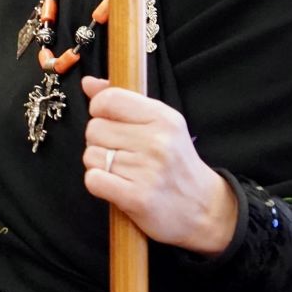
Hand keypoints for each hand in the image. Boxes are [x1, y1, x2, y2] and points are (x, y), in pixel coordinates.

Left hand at [80, 77, 238, 254]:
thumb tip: (88, 83)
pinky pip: (93, 180)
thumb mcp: (160, 125)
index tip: (110, 122)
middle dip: (100, 142)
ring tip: (123, 171)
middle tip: (122, 154)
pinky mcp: (137, 198)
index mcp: (163, 118)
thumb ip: (122, 101)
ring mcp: (147, 171)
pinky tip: (116, 186)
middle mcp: (157, 141)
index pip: (109, 99)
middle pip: (94, 129)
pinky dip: (99, 183)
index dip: (99, 111)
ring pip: (91, 155)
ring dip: (99, 165)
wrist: (204, 208)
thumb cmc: (175, 163)